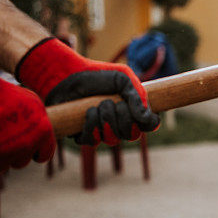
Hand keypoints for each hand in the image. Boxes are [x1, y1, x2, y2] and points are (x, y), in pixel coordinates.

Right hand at [0, 48, 54, 173]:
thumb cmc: (7, 95)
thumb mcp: (33, 103)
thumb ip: (41, 121)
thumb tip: (43, 130)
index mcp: (43, 134)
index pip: (45, 155)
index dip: (37, 153)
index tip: (30, 151)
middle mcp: (27, 146)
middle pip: (22, 163)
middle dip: (15, 154)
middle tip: (5, 141)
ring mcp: (5, 154)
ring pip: (2, 167)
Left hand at [16, 38, 159, 145]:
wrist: (68, 75)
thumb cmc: (97, 76)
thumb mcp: (122, 78)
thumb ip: (137, 95)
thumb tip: (146, 117)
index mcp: (133, 110)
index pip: (149, 126)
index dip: (148, 122)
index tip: (140, 113)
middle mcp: (120, 124)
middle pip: (132, 135)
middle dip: (122, 117)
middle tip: (110, 101)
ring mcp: (102, 131)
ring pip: (112, 139)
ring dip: (105, 120)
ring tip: (96, 105)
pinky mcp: (84, 135)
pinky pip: (92, 141)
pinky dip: (90, 126)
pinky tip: (87, 112)